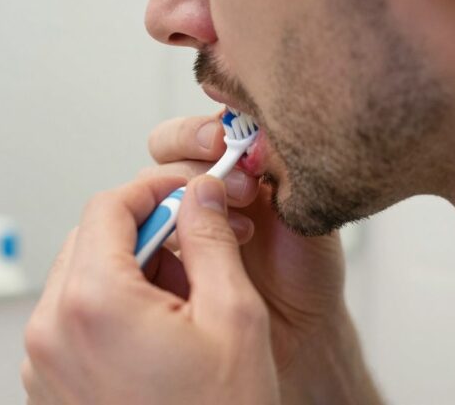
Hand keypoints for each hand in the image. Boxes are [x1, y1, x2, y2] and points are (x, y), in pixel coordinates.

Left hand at [23, 174, 278, 403]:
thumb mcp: (234, 319)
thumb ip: (211, 240)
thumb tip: (201, 193)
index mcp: (93, 302)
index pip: (107, 207)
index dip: (152, 190)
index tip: (184, 192)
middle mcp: (51, 330)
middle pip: (88, 240)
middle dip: (140, 233)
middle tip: (193, 248)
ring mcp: (41, 363)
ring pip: (77, 280)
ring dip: (124, 273)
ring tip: (180, 304)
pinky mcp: (45, 387)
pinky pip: (69, 322)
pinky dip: (106, 311)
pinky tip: (154, 336)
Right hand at [140, 114, 380, 403]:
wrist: (298, 331)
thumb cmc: (308, 270)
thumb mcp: (309, 209)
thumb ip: (282, 167)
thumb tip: (258, 128)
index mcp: (236, 157)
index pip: (204, 123)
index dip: (205, 127)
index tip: (224, 139)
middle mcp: (203, 181)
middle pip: (165, 146)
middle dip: (193, 158)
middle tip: (238, 187)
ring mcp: (179, 214)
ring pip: (152, 185)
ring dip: (187, 200)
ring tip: (240, 230)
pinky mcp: (162, 249)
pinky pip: (145, 229)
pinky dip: (169, 234)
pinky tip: (207, 255)